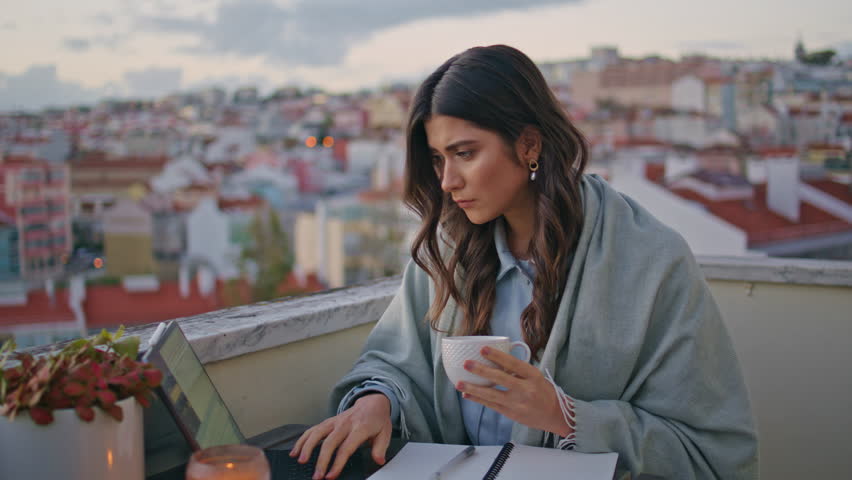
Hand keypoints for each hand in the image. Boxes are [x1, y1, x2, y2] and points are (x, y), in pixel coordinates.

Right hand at [289, 393, 391, 479]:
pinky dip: (302, 439)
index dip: (337, 463)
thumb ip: (380, 448)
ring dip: (307, 447)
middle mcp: (345, 424)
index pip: (346, 447)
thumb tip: (378, 460)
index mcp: (359, 428)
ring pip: (317, 433)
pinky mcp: (328, 422)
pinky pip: (312, 429)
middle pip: (329, 442)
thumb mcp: (385, 433)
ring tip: (301, 461)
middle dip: (321, 460)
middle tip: (317, 476)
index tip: (331, 476)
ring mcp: (335, 421)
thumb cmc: (377, 420)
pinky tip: (295, 451)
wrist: (372, 402)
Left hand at [456, 346, 573, 436]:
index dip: (497, 356)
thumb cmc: (544, 392)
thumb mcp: (536, 376)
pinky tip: (467, 394)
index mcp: (533, 376)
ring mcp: (518, 403)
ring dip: (474, 388)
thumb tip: (495, 358)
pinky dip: (478, 399)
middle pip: (501, 379)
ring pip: (492, 395)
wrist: (555, 415)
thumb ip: (519, 369)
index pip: (513, 364)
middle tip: (467, 363)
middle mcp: (526, 390)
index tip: (482, 349)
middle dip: (481, 370)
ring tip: (459, 383)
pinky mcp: (511, 414)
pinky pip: (491, 405)